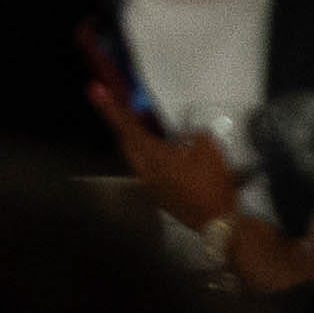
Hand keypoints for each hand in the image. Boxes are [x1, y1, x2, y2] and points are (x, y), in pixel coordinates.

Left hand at [88, 85, 240, 230]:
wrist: (218, 222)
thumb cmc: (212, 183)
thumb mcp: (208, 149)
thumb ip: (194, 135)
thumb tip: (187, 133)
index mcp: (153, 157)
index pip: (128, 127)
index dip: (112, 108)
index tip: (95, 90)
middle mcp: (144, 171)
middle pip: (127, 142)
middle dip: (127, 123)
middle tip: (136, 109)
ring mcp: (150, 185)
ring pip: (137, 157)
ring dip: (140, 141)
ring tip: (153, 128)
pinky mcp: (159, 196)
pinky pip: (148, 169)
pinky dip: (151, 156)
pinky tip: (169, 154)